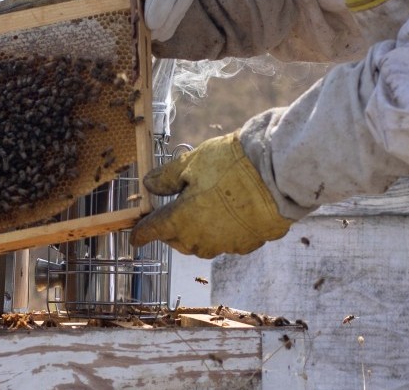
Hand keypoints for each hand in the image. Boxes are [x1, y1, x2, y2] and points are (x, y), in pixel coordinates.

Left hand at [130, 133, 293, 257]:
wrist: (274, 176)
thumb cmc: (229, 166)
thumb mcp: (191, 163)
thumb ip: (166, 177)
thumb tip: (149, 185)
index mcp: (180, 220)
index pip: (154, 230)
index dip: (141, 233)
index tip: (135, 238)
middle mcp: (199, 239)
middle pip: (177, 241)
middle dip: (170, 231)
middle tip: (170, 216)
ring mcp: (224, 245)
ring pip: (201, 245)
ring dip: (195, 234)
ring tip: (199, 216)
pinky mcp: (246, 245)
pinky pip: (226, 243)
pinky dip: (221, 233)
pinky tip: (226, 217)